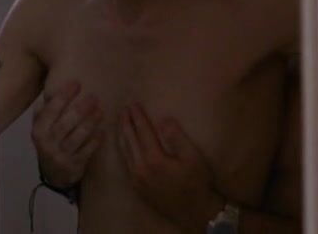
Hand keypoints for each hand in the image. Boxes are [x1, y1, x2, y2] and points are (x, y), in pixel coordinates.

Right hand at [30, 80, 104, 187]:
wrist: (54, 173)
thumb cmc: (50, 141)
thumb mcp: (42, 127)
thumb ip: (45, 111)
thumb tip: (52, 88)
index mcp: (39, 130)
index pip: (50, 110)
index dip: (63, 96)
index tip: (76, 84)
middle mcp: (47, 143)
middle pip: (65, 124)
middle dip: (80, 109)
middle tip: (93, 97)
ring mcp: (60, 156)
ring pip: (77, 137)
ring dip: (90, 123)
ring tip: (100, 111)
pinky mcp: (74, 165)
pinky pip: (86, 152)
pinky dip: (95, 141)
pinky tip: (103, 131)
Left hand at [118, 104, 224, 232]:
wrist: (193, 212)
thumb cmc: (196, 183)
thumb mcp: (193, 158)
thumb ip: (177, 138)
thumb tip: (164, 120)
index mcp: (154, 159)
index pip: (142, 132)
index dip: (138, 117)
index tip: (133, 104)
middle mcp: (140, 167)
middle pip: (129, 139)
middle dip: (126, 122)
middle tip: (124, 109)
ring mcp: (136, 178)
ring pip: (124, 151)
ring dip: (122, 134)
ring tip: (121, 121)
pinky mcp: (136, 185)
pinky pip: (125, 162)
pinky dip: (123, 149)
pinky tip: (123, 143)